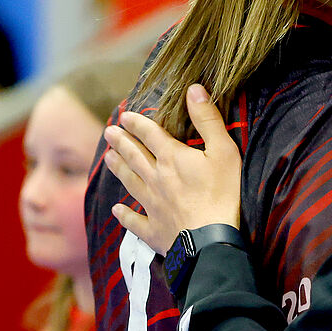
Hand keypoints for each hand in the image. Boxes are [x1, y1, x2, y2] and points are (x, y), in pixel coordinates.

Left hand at [102, 85, 242, 253]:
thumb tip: (193, 89)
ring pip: (130, 183)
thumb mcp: (224, 151)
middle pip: (134, 156)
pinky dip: (125, 215)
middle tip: (108, 132)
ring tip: (107, 159)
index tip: (124, 115)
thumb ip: (208, 120)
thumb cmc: (222, 194)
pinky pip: (135, 221)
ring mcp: (153, 205)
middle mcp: (156, 179)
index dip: (137, 123)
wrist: (211, 241)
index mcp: (172, 158)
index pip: (150, 135)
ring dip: (118, 169)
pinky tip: (116, 210)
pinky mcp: (155, 229)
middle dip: (121, 142)